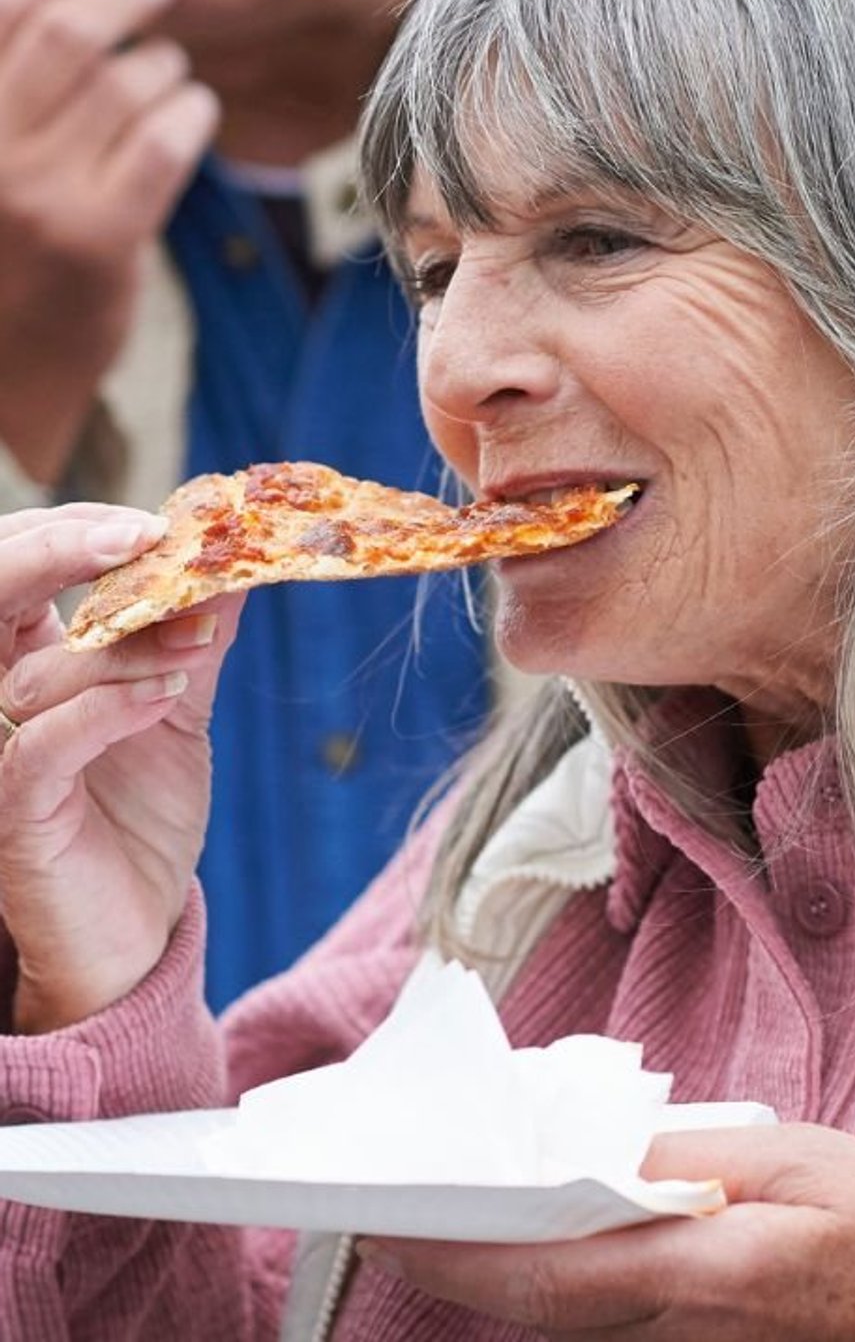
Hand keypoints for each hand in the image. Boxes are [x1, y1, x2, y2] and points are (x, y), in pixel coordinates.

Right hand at [0, 0, 217, 482]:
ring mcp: (35, 195)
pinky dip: (187, 110)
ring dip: (158, 62)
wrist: (2, 370)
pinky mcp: (98, 240)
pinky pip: (161, 144)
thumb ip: (12, 81)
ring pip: (121, 87)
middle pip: (65, 39)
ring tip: (163, 64)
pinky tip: (193, 105)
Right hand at [0, 504, 242, 1030]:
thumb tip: (238, 564)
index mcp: (26, 662)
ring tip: (201, 641)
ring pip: (35, 670)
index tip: (160, 521)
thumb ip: (197, 641)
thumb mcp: (179, 711)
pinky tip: (167, 698)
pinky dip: (106, 709)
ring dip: (126, 644)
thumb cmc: (141, 817)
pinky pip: (44, 744)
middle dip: (63, 551)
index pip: (16, 569)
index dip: (72, 532)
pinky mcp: (14, 811)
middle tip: (151, 537)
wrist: (140, 927)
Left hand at [362, 1123, 854, 1340]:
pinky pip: (607, 1317)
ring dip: (500, 1265)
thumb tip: (590, 1148)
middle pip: (536, 1302)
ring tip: (449, 1198)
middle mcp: (682, 1331)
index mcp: (708, 1273)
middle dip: (454, 1256)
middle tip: (388, 1200)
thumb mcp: (803, 1158)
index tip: (384, 1212)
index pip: (547, 1272)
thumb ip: (690, 1159)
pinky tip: (546, 1222)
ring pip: (564, 1315)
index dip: (453, 1251)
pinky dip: (559, 1273)